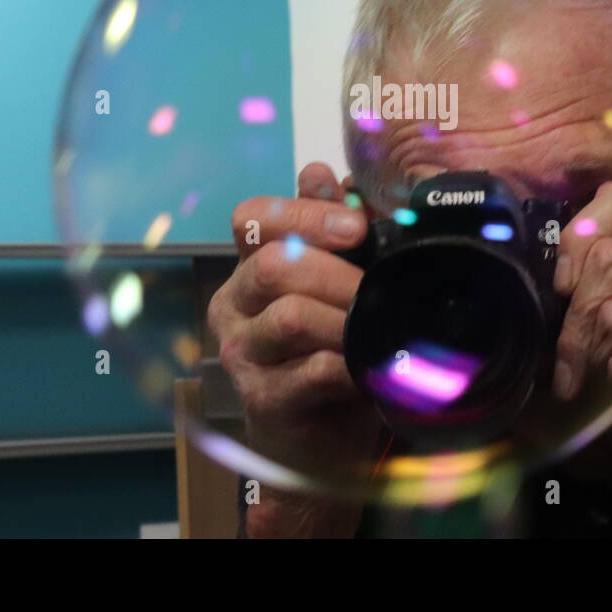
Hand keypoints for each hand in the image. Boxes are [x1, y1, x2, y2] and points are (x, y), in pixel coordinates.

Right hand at [207, 162, 381, 536]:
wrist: (324, 439)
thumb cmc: (331, 351)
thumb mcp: (337, 282)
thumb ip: (330, 228)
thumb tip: (326, 173)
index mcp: (248, 267)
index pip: (251, 218)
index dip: (304, 213)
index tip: (358, 226)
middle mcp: (233, 306)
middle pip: (274, 264)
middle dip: (337, 271)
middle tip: (377, 287)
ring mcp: (242, 356)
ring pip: (291, 316)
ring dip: (346, 319)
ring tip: (378, 327)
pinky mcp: (263, 400)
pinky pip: (312, 370)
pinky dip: (351, 364)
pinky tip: (370, 366)